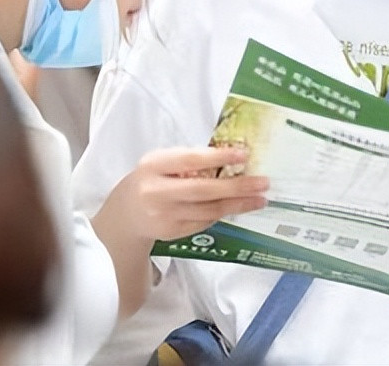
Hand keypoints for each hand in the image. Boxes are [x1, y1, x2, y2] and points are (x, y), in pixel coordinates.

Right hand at [112, 146, 268, 243]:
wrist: (125, 215)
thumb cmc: (150, 180)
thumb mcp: (161, 162)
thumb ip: (188, 159)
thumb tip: (231, 155)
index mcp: (154, 165)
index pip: (190, 160)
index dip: (218, 157)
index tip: (244, 155)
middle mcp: (157, 192)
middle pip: (203, 190)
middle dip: (237, 187)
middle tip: (263, 183)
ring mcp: (164, 216)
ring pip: (208, 210)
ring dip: (238, 204)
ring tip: (260, 198)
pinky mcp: (172, 232)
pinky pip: (204, 221)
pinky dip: (223, 213)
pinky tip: (238, 206)